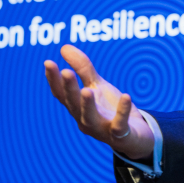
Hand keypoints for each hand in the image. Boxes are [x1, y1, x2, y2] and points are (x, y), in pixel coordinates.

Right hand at [44, 44, 154, 159]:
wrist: (135, 134)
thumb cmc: (111, 109)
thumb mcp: (97, 86)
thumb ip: (82, 68)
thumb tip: (63, 47)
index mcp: (77, 108)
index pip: (61, 94)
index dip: (54, 80)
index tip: (48, 63)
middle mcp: (85, 120)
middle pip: (74, 105)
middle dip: (69, 89)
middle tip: (66, 72)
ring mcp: (101, 129)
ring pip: (91, 118)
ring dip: (88, 105)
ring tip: (86, 90)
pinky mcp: (120, 134)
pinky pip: (120, 124)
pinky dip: (122, 111)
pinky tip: (126, 96)